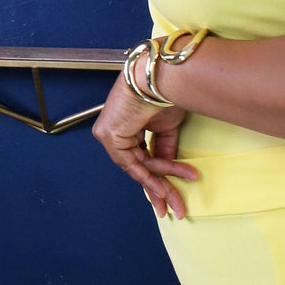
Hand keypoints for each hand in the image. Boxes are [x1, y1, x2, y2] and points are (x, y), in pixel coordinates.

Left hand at [92, 73, 199, 218]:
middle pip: (140, 166)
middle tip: (175, 208)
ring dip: (159, 183)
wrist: (159, 77)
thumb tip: (169, 170)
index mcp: (131, 124)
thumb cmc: (165, 91)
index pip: (143, 157)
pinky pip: (129, 164)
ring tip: (174, 198)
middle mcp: (118, 129)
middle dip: (160, 189)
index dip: (158, 178)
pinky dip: (147, 177)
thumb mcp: (169, 127)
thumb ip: (166, 149)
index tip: (171, 196)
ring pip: (138, 167)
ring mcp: (111, 134)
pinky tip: (162, 188)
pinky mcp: (108, 136)